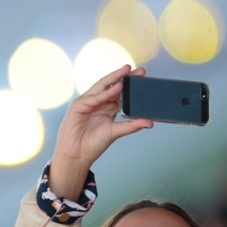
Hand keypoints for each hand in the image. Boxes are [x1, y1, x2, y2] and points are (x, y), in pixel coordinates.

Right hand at [48, 64, 152, 198]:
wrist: (77, 155)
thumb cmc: (93, 144)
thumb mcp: (115, 132)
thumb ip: (131, 126)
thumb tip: (149, 122)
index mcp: (108, 107)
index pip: (121, 92)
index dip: (131, 84)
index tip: (145, 78)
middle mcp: (98, 102)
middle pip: (112, 85)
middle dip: (125, 77)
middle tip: (141, 71)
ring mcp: (87, 102)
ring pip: (102, 87)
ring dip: (115, 78)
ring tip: (128, 71)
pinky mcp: (78, 105)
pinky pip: (94, 97)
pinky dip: (105, 92)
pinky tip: (117, 87)